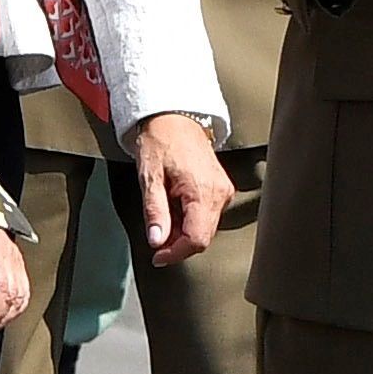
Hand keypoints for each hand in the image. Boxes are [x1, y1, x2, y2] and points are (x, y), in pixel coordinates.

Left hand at [127, 109, 231, 262]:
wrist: (174, 117)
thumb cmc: (160, 141)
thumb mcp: (149, 177)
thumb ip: (155, 211)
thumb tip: (157, 241)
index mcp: (203, 191)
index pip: (197, 239)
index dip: (176, 253)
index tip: (157, 256)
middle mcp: (220, 193)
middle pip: (203, 237)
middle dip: (178, 243)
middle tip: (155, 234)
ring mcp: (223, 191)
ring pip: (205, 228)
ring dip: (182, 231)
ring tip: (163, 212)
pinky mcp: (221, 189)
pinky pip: (207, 216)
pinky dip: (189, 220)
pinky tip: (174, 207)